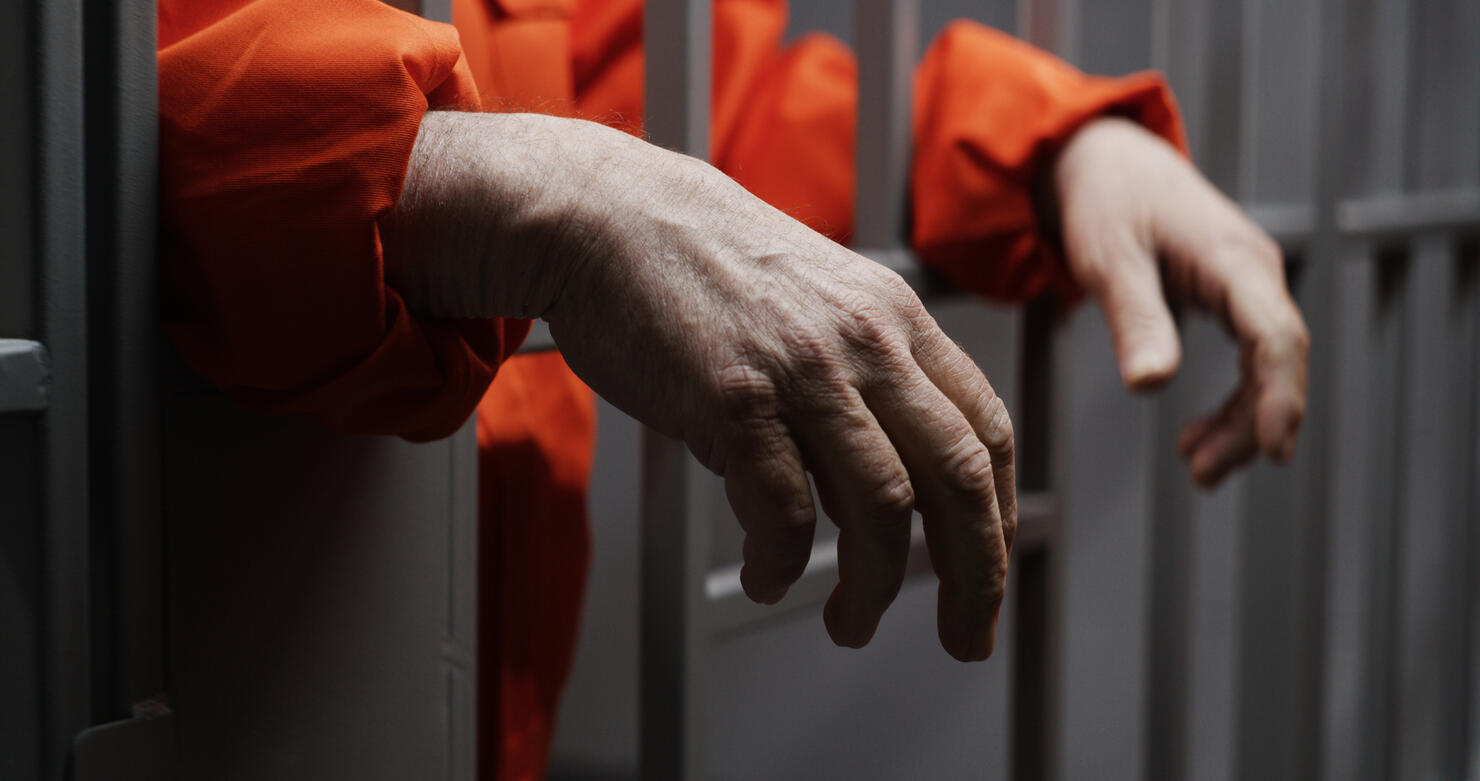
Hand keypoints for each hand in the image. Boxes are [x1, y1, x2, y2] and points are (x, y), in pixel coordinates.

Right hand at [384, 112, 1014, 660]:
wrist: (605, 218)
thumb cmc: (699, 265)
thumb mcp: (815, 301)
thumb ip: (859, 384)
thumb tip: (877, 489)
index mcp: (894, 318)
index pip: (985, 430)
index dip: (1000, 515)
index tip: (987, 568)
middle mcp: (865, 343)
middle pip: (959, 479)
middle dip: (976, 575)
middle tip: (964, 635)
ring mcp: (801, 371)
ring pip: (882, 508)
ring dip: (874, 586)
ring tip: (850, 623)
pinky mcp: (732, 401)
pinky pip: (782, 512)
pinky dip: (783, 564)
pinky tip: (770, 578)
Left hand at [1052, 117, 1309, 485]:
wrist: (1106, 161)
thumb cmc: (1106, 200)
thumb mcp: (1109, 259)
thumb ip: (1135, 318)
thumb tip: (1151, 384)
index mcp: (1231, 259)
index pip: (1275, 335)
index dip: (1280, 396)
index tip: (1273, 449)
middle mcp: (1254, 272)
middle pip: (1278, 360)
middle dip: (1253, 423)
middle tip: (1201, 472)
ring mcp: (1248, 285)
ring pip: (1267, 366)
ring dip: (1241, 421)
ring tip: (1196, 465)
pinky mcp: (1233, 297)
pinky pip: (1250, 359)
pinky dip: (1233, 401)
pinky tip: (1201, 433)